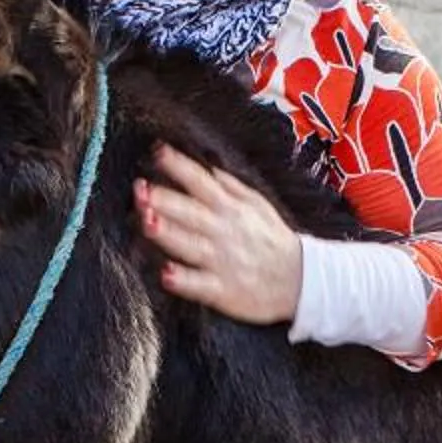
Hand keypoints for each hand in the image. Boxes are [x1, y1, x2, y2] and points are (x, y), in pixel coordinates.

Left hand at [137, 148, 304, 325]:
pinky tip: (166, 274)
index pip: (201, 182)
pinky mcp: (223, 290)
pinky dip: (184, 280)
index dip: (179, 166)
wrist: (301, 281)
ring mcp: (222, 262)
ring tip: (147, 221)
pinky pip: (200, 285)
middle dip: (164, 200)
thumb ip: (230, 186)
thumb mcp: (257, 205)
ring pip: (190, 245)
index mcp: (231, 209)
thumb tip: (205, 165)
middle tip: (140, 189)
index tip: (157, 152)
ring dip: (168, 233)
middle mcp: (223, 232)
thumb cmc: (273, 240)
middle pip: (190, 212)